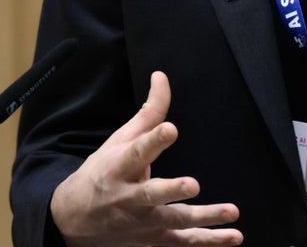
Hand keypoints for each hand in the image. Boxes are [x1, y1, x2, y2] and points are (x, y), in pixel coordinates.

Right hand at [50, 71, 242, 245]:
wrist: (72, 221)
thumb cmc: (102, 172)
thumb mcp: (119, 141)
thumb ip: (148, 113)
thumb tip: (162, 76)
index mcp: (118, 167)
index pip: (136, 152)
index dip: (153, 140)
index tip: (171, 129)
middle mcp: (129, 197)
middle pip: (152, 194)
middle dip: (172, 190)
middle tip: (193, 185)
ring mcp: (142, 222)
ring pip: (174, 222)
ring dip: (204, 219)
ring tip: (232, 211)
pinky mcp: (153, 240)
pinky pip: (183, 242)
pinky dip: (209, 242)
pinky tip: (235, 237)